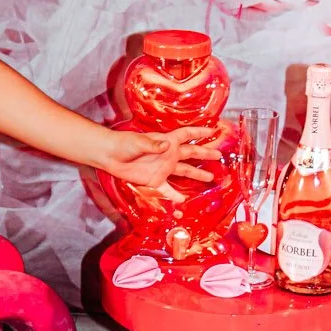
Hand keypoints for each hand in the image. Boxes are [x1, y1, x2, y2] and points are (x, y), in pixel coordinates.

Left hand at [98, 126, 224, 190]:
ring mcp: (162, 168)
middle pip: (191, 153)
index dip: (200, 132)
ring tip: (210, 177)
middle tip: (219, 155)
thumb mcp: (139, 143)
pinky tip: (183, 200)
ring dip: (197, 174)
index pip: (187, 135)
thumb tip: (165, 146)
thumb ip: (153, 145)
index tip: (214, 130)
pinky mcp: (154, 180)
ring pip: (184, 171)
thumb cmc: (124, 144)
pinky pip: (168, 189)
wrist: (110, 156)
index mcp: (167, 142)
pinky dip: (175, 195)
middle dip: (205, 153)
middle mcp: (168, 155)